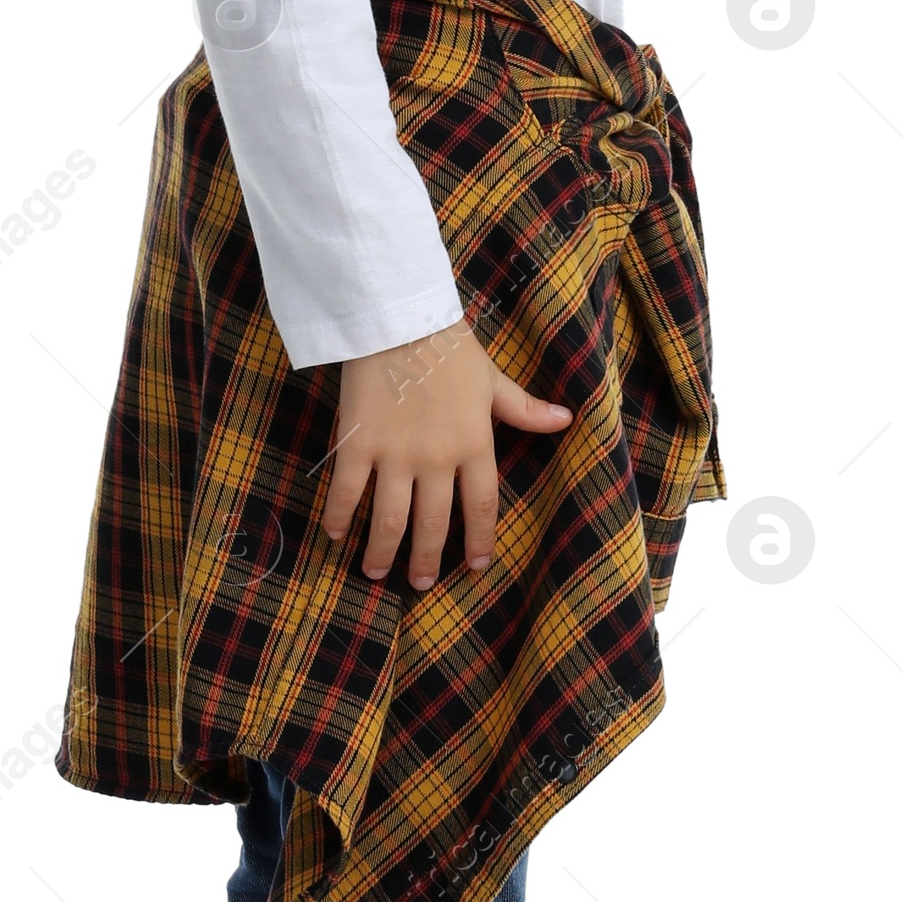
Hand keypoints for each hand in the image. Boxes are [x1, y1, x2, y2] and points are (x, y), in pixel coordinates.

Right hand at [323, 321, 572, 590]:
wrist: (398, 318)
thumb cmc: (449, 347)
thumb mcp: (493, 380)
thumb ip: (524, 410)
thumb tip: (567, 421)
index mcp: (475, 445)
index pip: (483, 507)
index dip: (480, 542)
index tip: (477, 567)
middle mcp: (437, 459)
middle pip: (434, 525)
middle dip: (427, 560)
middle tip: (420, 583)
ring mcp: (395, 454)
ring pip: (389, 519)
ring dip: (382, 551)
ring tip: (375, 573)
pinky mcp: (357, 443)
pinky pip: (346, 492)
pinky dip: (338, 518)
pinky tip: (335, 536)